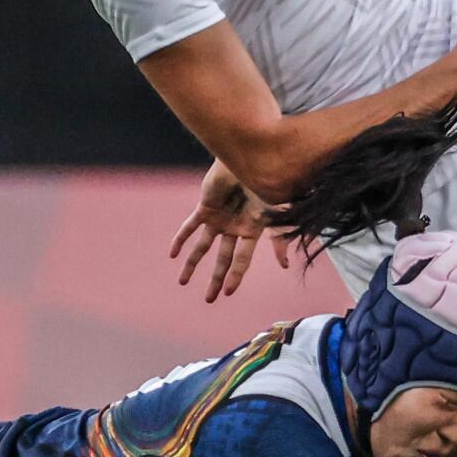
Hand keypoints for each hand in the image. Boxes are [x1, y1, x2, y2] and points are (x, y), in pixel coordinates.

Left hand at [169, 159, 289, 302]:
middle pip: (222, 260)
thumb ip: (280, 239)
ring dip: (192, 264)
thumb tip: (284, 266)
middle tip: (209, 299)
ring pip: (202, 247)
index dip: (235, 277)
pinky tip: (172, 254)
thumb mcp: (277, 214)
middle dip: (216, 279)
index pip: (242, 260)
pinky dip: (180, 239)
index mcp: (253, 230)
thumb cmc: (267, 182)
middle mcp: (234, 227)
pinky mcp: (205, 208)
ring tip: (182, 282)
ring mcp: (219, 218)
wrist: (249, 157)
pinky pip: (189, 227)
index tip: (228, 293)